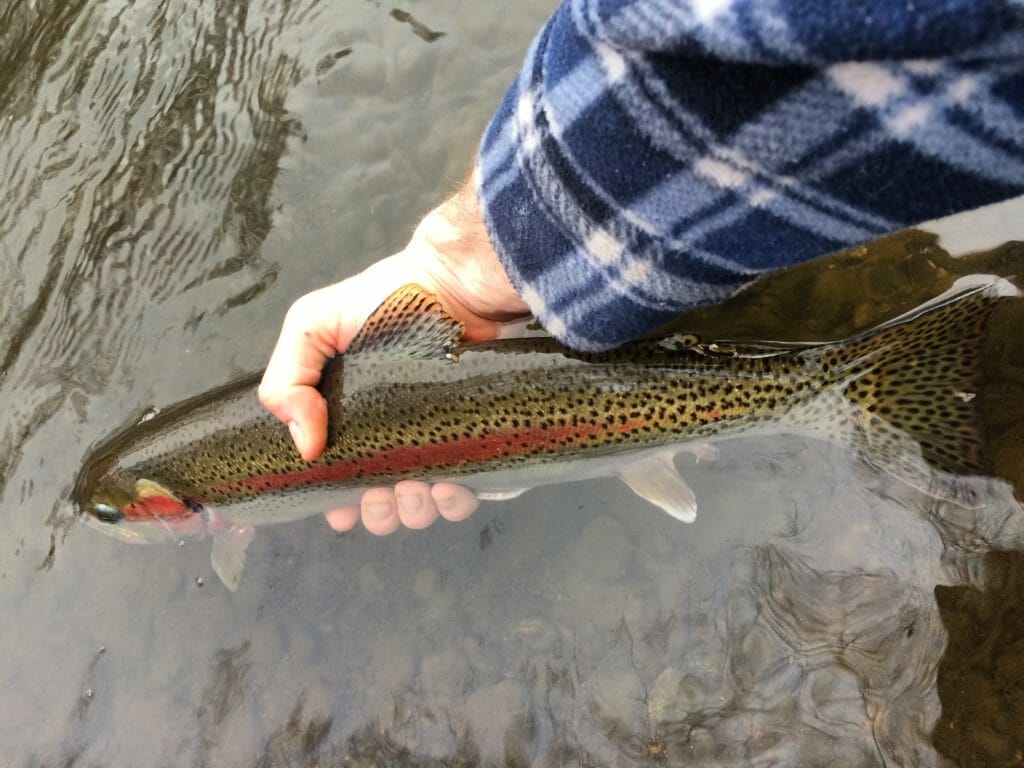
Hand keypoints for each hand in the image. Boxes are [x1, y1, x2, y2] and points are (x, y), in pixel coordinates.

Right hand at [258, 180, 527, 533]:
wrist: (453, 283)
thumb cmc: (383, 300)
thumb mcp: (312, 325)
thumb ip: (286, 379)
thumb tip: (304, 448)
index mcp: (351, 420)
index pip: (339, 479)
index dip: (336, 503)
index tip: (340, 508)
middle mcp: (392, 438)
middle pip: (382, 506)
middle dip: (377, 512)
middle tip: (380, 493)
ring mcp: (436, 443)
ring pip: (423, 507)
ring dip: (411, 511)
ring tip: (412, 485)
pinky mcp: (475, 441)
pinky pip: (466, 491)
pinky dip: (453, 501)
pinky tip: (445, 483)